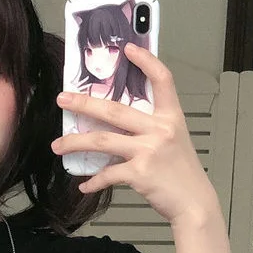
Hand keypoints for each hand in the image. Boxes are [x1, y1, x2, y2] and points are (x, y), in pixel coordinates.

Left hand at [51, 43, 218, 223]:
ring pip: (103, 140)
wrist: (194, 203)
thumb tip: (117, 124)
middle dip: (84, 103)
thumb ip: (151, 128)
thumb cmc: (182, 174)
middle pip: (114, 109)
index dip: (146, 61)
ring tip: (58, 146)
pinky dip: (93, 181)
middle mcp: (160, 130)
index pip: (162, 80)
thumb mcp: (175, 142)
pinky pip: (108, 174)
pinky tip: (84, 185)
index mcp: (171, 118)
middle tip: (63, 99)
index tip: (128, 48)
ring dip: (75, 143)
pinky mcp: (140, 173)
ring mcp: (149, 151)